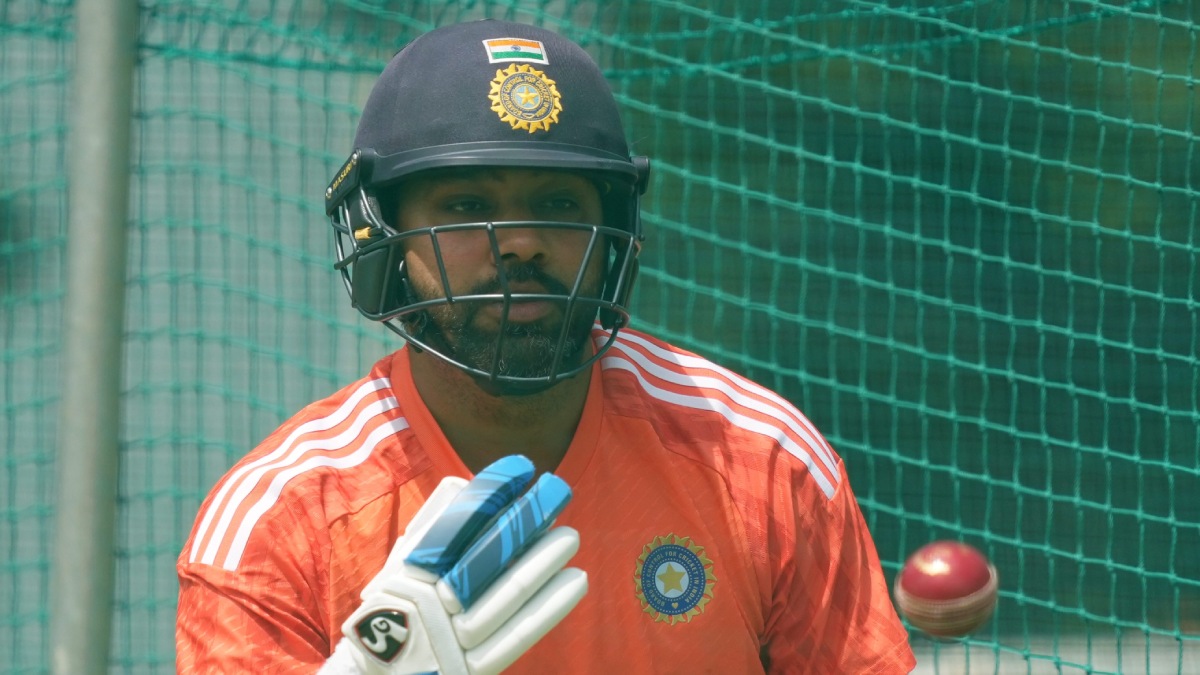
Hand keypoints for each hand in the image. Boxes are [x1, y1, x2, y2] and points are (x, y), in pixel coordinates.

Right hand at [328, 456, 585, 674]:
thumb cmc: (398, 612)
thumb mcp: (402, 569)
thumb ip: (432, 527)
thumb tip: (464, 485)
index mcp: (407, 574)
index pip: (450, 528)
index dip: (486, 496)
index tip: (521, 467)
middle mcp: (425, 606)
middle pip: (481, 559)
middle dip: (522, 522)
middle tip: (557, 490)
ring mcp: (447, 641)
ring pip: (502, 598)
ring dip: (540, 564)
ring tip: (571, 535)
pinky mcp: (469, 671)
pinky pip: (515, 639)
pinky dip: (548, 609)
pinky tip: (576, 579)